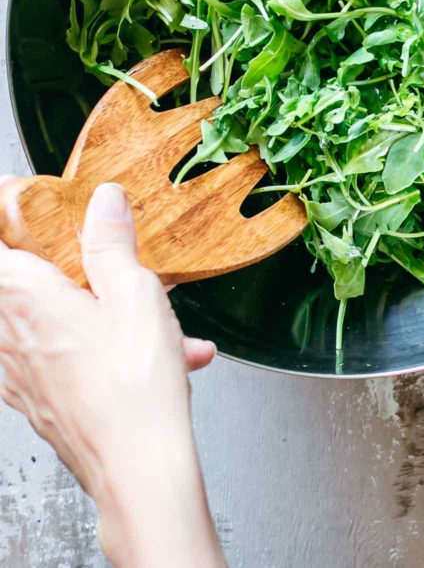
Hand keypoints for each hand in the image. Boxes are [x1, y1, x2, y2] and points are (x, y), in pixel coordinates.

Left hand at [0, 180, 227, 567]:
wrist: (139, 471)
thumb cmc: (133, 389)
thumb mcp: (134, 293)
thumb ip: (112, 242)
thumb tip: (102, 201)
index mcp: (23, 297)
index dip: (4, 212)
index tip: (22, 198)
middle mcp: (9, 335)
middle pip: (13, 278)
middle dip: (58, 259)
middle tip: (94, 248)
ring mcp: (20, 373)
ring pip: (46, 319)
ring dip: (93, 306)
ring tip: (151, 311)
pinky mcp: (41, 400)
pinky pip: (63, 356)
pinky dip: (101, 346)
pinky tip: (160, 353)